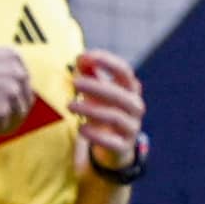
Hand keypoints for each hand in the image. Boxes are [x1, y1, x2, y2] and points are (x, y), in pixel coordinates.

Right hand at [0, 47, 35, 135]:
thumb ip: (4, 72)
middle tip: (4, 122)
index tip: (9, 105)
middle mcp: (18, 73)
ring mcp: (11, 91)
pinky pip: (5, 126)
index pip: (25, 82)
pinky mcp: (2, 109)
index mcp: (14, 57)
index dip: (18, 96)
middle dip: (16, 113)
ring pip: (18, 115)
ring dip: (8, 124)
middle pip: (25, 100)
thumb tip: (20, 95)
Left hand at [71, 49, 145, 169]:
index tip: (85, 57)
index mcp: (130, 89)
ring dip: (91, 110)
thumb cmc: (102, 107)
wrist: (113, 143)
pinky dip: (96, 135)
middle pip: (120, 95)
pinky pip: (112, 142)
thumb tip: (82, 57)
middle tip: (74, 83)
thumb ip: (89, 70)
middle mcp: (135, 107)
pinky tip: (81, 129)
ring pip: (115, 117)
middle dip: (97, 87)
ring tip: (70, 106)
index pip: (124, 71)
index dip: (107, 62)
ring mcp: (132, 127)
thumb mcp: (96, 88)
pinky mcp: (124, 146)